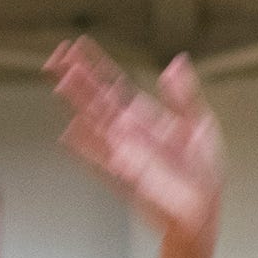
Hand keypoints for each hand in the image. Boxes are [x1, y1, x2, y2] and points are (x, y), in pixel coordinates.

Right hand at [47, 37, 224, 251]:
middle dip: (77, 77)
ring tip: (60, 82)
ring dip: (78, 103)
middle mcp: (127, 131)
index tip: (75, 45)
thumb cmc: (201, 171)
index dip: (94, 64)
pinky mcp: (126, 178)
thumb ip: (184, 95)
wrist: (202, 211)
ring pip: (95, 123)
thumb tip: (176, 62)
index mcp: (143, 116)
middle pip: (96, 99)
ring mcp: (124, 153)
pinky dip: (86, 148)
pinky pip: (101, 160)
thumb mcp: (199, 125)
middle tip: (55, 56)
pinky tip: (70, 134)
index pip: (113, 84)